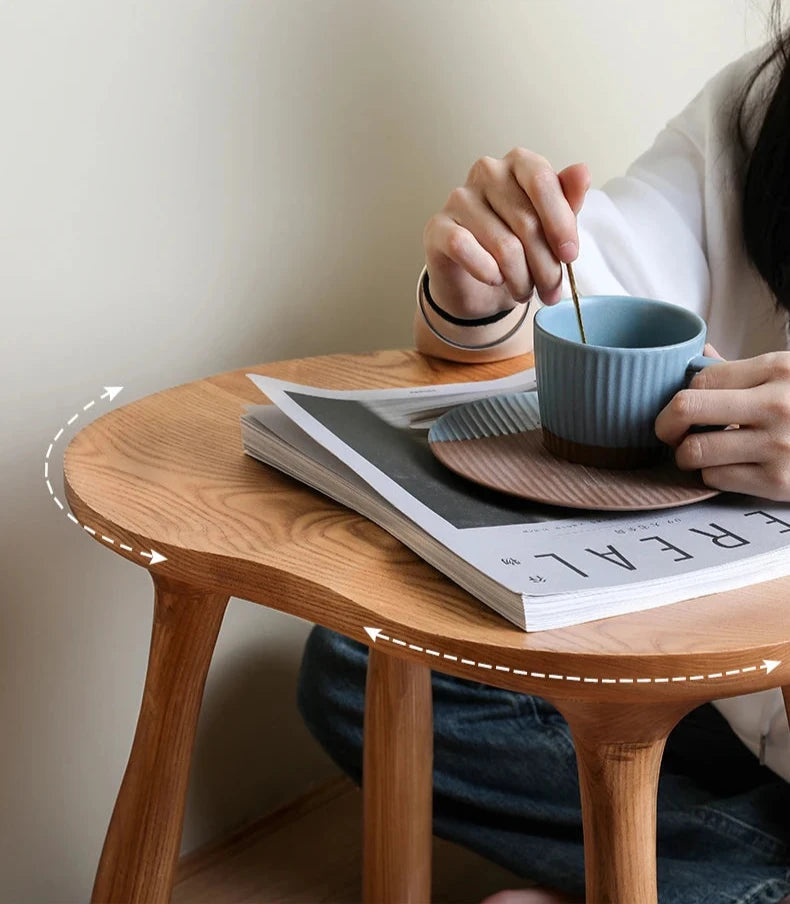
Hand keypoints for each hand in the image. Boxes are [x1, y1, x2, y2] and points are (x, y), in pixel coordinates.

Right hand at [423, 149, 590, 318]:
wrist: (478, 284)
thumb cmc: (518, 250)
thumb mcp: (550, 229)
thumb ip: (567, 202)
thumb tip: (582, 172)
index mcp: (519, 163)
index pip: (542, 181)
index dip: (560, 223)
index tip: (570, 257)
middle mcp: (487, 172)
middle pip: (526, 221)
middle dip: (545, 266)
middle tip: (551, 291)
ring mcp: (459, 198)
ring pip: (503, 245)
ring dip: (520, 279)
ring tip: (524, 291)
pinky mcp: (437, 227)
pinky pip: (466, 249)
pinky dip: (487, 272)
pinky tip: (495, 280)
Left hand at [654, 351, 789, 500]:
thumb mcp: (789, 374)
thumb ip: (742, 369)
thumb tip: (699, 356)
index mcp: (778, 369)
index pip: (699, 379)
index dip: (679, 395)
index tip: (680, 407)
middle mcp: (777, 405)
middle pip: (685, 409)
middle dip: (666, 424)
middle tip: (670, 432)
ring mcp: (778, 446)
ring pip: (694, 451)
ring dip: (688, 455)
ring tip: (699, 452)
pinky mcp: (779, 483)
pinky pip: (715, 479)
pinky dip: (712, 474)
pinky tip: (729, 466)